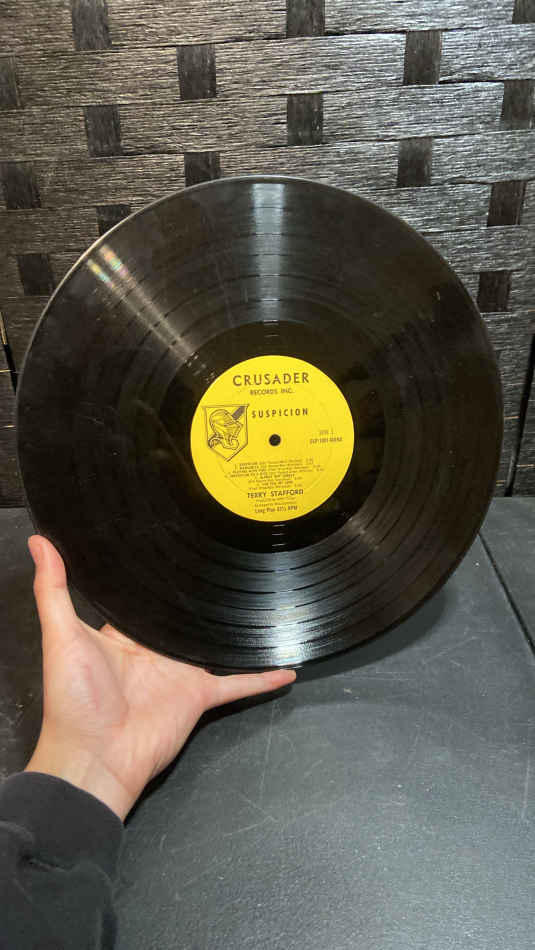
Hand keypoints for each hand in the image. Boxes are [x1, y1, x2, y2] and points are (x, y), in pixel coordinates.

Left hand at [25, 536, 295, 819]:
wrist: (95, 757)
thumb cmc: (74, 699)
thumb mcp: (61, 636)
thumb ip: (53, 589)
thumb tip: (39, 542)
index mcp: (123, 636)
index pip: (142, 600)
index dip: (155, 576)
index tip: (174, 541)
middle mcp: (154, 651)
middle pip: (183, 619)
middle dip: (202, 596)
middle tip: (227, 555)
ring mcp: (180, 673)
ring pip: (215, 645)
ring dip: (235, 631)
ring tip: (260, 594)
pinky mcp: (200, 695)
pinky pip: (239, 684)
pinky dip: (262, 678)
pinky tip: (286, 667)